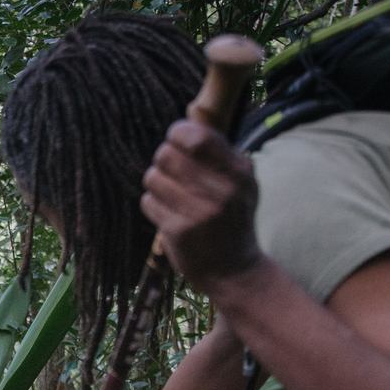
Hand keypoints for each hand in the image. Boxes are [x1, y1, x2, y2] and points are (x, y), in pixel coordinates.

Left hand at [141, 119, 262, 289]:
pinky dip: (153, 206)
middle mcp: (222, 190)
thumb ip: (219, 153)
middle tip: (171, 171)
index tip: (176, 141)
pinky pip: (148, 202)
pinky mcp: (178, 231)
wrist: (235, 271)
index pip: (197, 136)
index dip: (178, 133)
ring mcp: (199, 212)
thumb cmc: (232, 219)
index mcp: (239, 172)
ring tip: (172, 195)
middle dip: (162, 159)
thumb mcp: (241, 183)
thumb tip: (189, 118)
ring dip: (156, 184)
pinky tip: (169, 215)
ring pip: (153, 177)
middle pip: (166, 154)